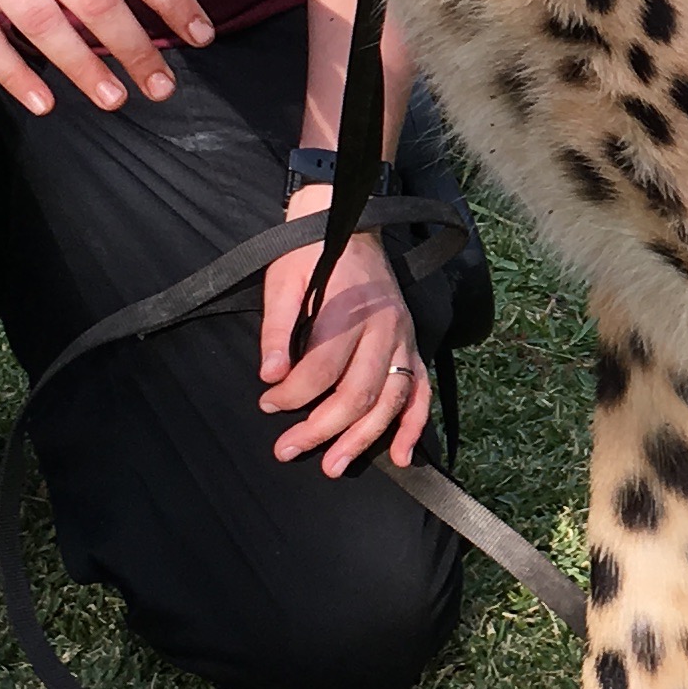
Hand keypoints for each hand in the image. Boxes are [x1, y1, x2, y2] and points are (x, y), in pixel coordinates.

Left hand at [257, 191, 434, 473]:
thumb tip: (269, 376)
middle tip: (286, 450)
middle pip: (357, 393)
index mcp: (348, 311)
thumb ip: (277, 330)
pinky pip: (420, 392)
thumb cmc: (310, 255)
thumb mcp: (283, 282)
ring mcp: (402, 339)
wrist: (351, 223)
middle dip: (322, 429)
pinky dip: (413, 427)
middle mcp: (382, 329)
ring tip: (335, 465)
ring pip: (390, 400)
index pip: (321, 369)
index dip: (291, 395)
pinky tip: (400, 456)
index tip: (267, 404)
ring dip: (364, 438)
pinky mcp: (412, 345)